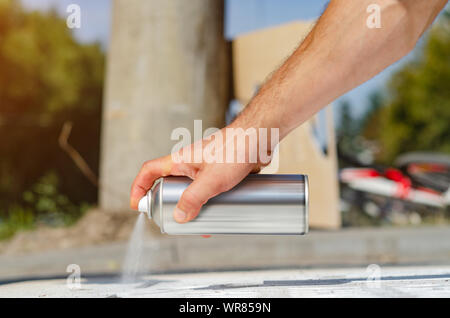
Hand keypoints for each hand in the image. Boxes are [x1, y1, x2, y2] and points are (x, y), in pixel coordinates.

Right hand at [130, 123, 272, 223]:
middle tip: (172, 221)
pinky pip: (208, 191)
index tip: (136, 204)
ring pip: (190, 190)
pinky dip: (208, 203)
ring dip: (191, 206)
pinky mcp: (220, 174)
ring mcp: (205, 169)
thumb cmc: (235, 149)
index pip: (150, 171)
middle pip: (169, 185)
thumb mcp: (212, 179)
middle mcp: (190, 164)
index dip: (139, 187)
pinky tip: (217, 214)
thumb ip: (194, 198)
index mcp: (180, 161)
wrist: (259, 139)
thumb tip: (179, 217)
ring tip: (197, 224)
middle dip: (168, 204)